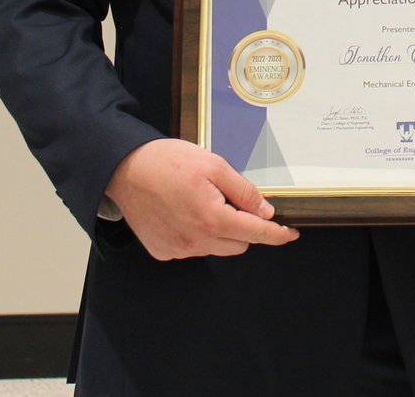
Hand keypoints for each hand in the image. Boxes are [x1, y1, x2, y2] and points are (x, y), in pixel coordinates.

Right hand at [105, 138, 299, 259]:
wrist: (125, 170)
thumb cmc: (168, 163)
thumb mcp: (215, 166)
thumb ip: (243, 191)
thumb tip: (265, 211)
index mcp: (212, 219)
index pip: (255, 233)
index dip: (276, 234)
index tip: (290, 234)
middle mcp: (195, 241)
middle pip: (238, 244)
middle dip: (244, 227)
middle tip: (232, 199)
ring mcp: (177, 250)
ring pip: (216, 248)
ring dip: (220, 231)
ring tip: (202, 200)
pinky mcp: (163, 251)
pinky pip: (193, 248)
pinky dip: (198, 234)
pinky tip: (185, 211)